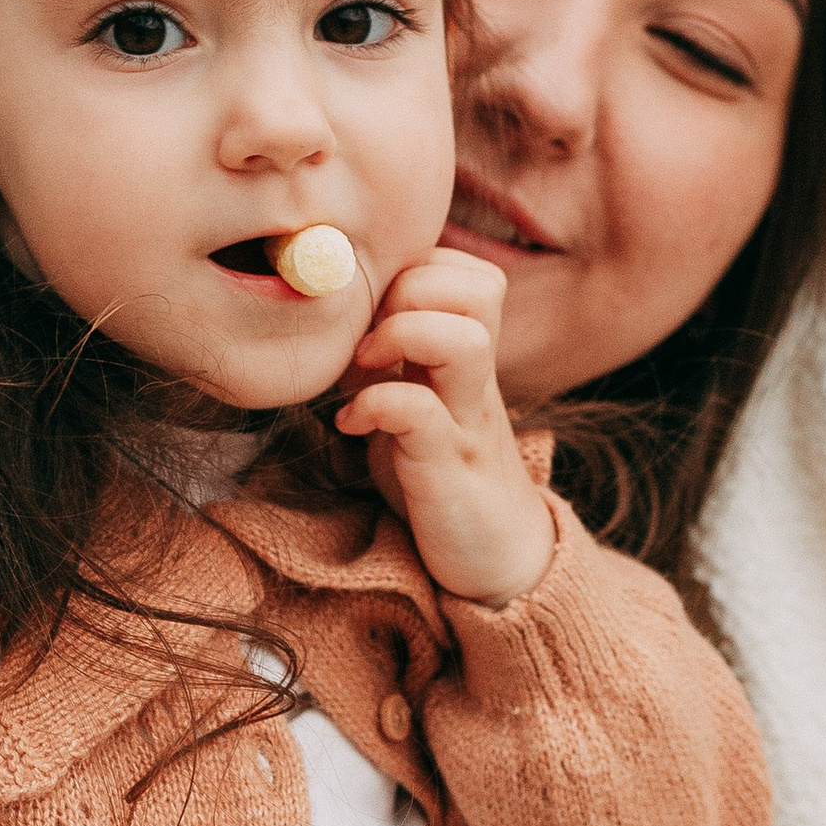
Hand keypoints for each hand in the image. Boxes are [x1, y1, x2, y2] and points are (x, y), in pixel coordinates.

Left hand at [335, 253, 553, 608]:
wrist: (496, 555)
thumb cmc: (441, 470)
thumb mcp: (418, 394)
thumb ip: (392, 349)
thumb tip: (329, 305)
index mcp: (469, 353)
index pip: (466, 270)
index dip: (414, 272)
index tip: (373, 315)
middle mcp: (478, 378)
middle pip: (478, 287)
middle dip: (408, 292)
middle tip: (367, 338)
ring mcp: (468, 419)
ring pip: (464, 339)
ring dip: (402, 337)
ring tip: (365, 367)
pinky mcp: (448, 467)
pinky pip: (418, 413)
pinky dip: (374, 404)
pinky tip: (350, 424)